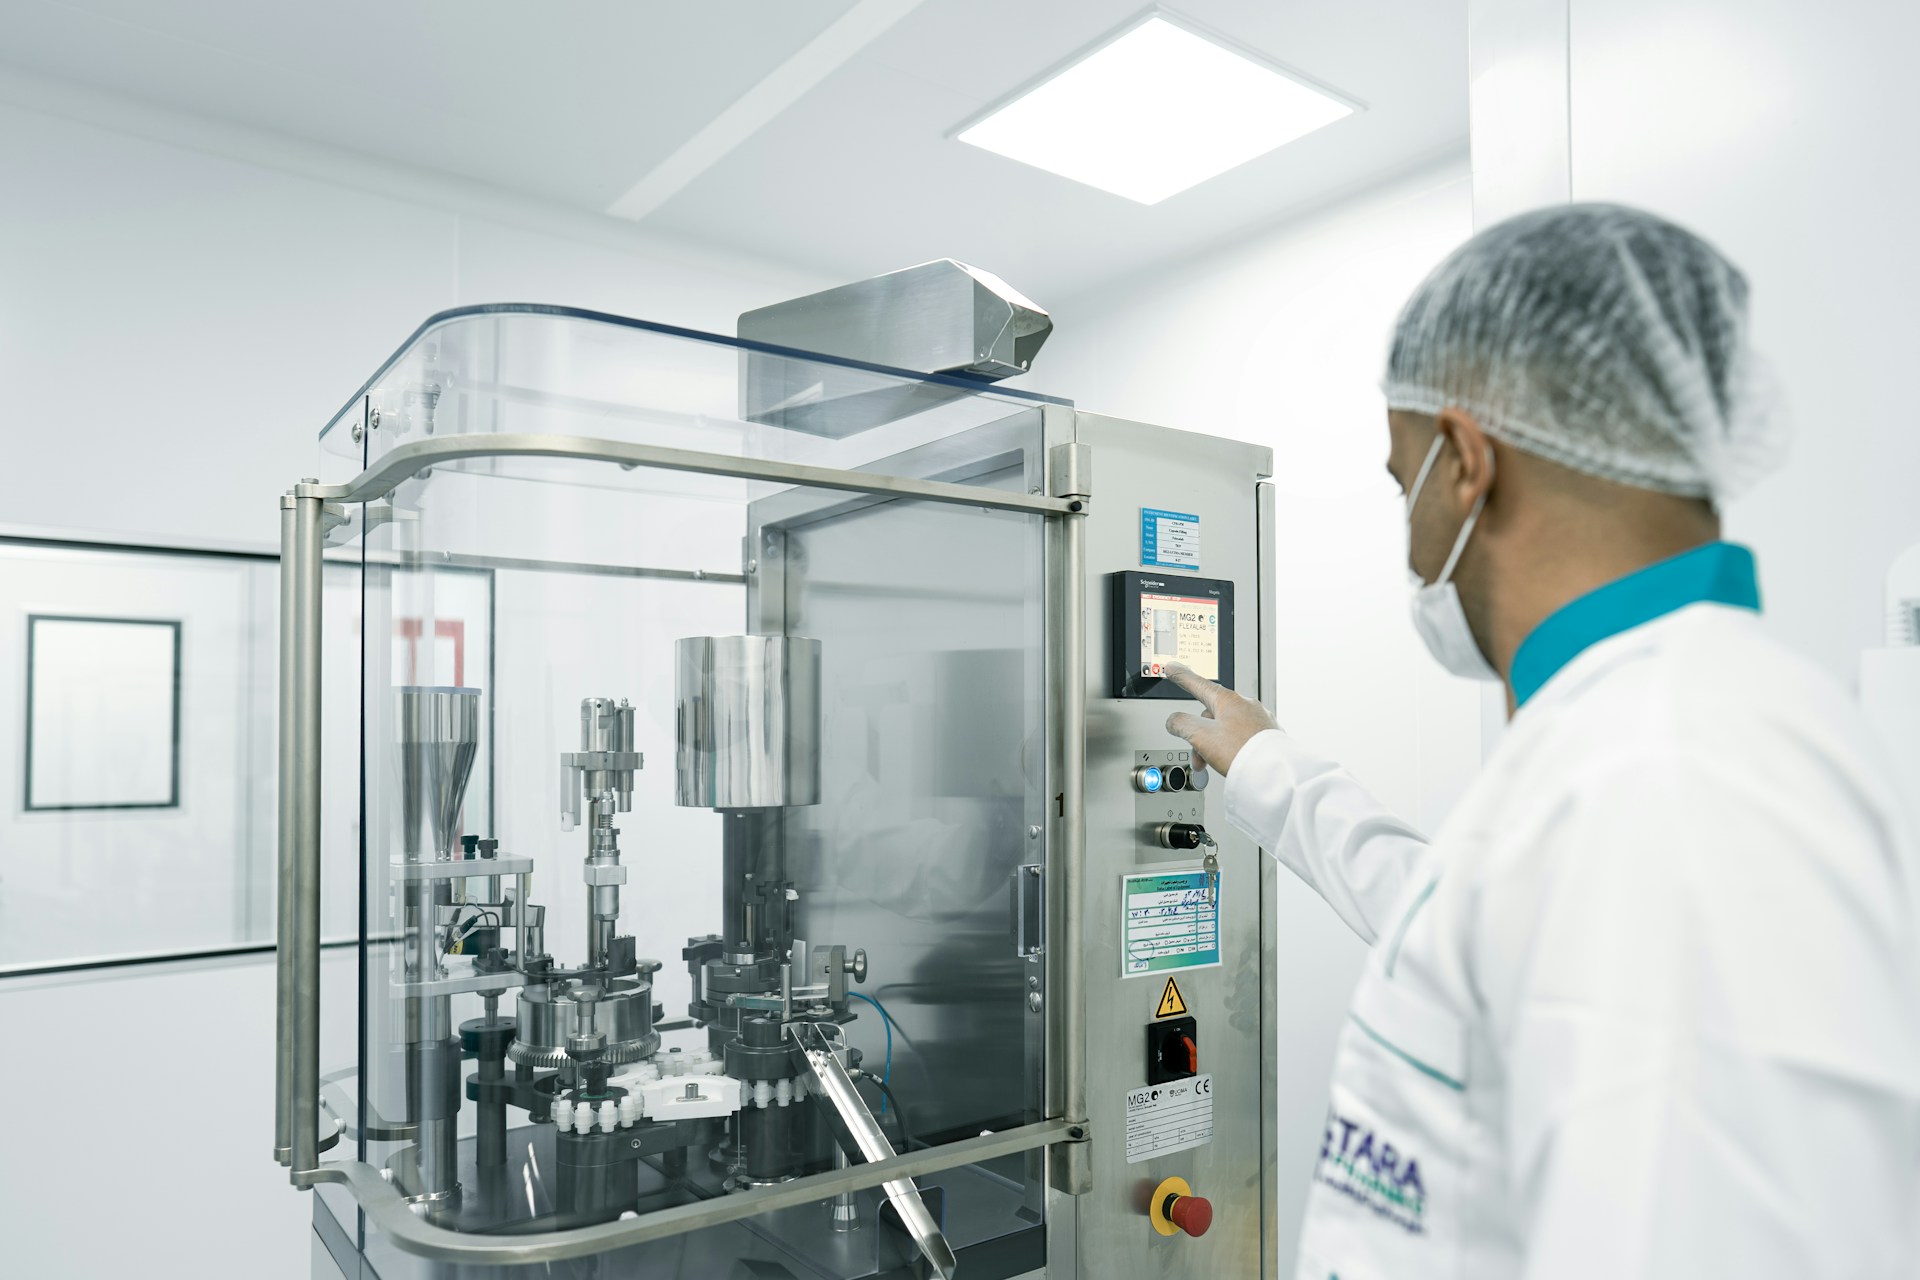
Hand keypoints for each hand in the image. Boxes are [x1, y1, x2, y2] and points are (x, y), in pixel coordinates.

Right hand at [1162, 662, 1276, 775]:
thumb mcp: (1201, 736)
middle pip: (1211, 714)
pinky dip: (1232, 747)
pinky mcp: (1267, 734)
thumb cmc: (1242, 752)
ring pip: (1226, 727)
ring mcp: (1258, 719)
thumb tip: (1174, 721)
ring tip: (1215, 763)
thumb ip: (1182, 724)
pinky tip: (1233, 760)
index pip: (1198, 684)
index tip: (1173, 668)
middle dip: (1200, 735)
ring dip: (1214, 745)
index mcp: (1228, 700)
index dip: (1182, 677)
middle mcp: (1245, 705)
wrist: (1274, 773)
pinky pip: (1241, 736)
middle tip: (1197, 755)